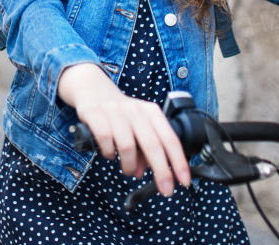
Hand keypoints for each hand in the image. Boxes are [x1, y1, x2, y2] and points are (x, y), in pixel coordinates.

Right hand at [57, 63, 191, 196]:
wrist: (94, 90)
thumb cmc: (121, 114)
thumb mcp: (139, 127)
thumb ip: (144, 150)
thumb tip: (143, 172)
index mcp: (152, 113)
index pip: (170, 139)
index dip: (179, 162)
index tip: (184, 180)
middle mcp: (136, 110)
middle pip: (153, 144)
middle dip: (161, 171)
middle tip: (165, 189)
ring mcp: (116, 111)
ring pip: (128, 146)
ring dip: (129, 166)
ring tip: (128, 170)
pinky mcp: (96, 114)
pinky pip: (106, 140)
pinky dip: (109, 153)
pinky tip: (110, 154)